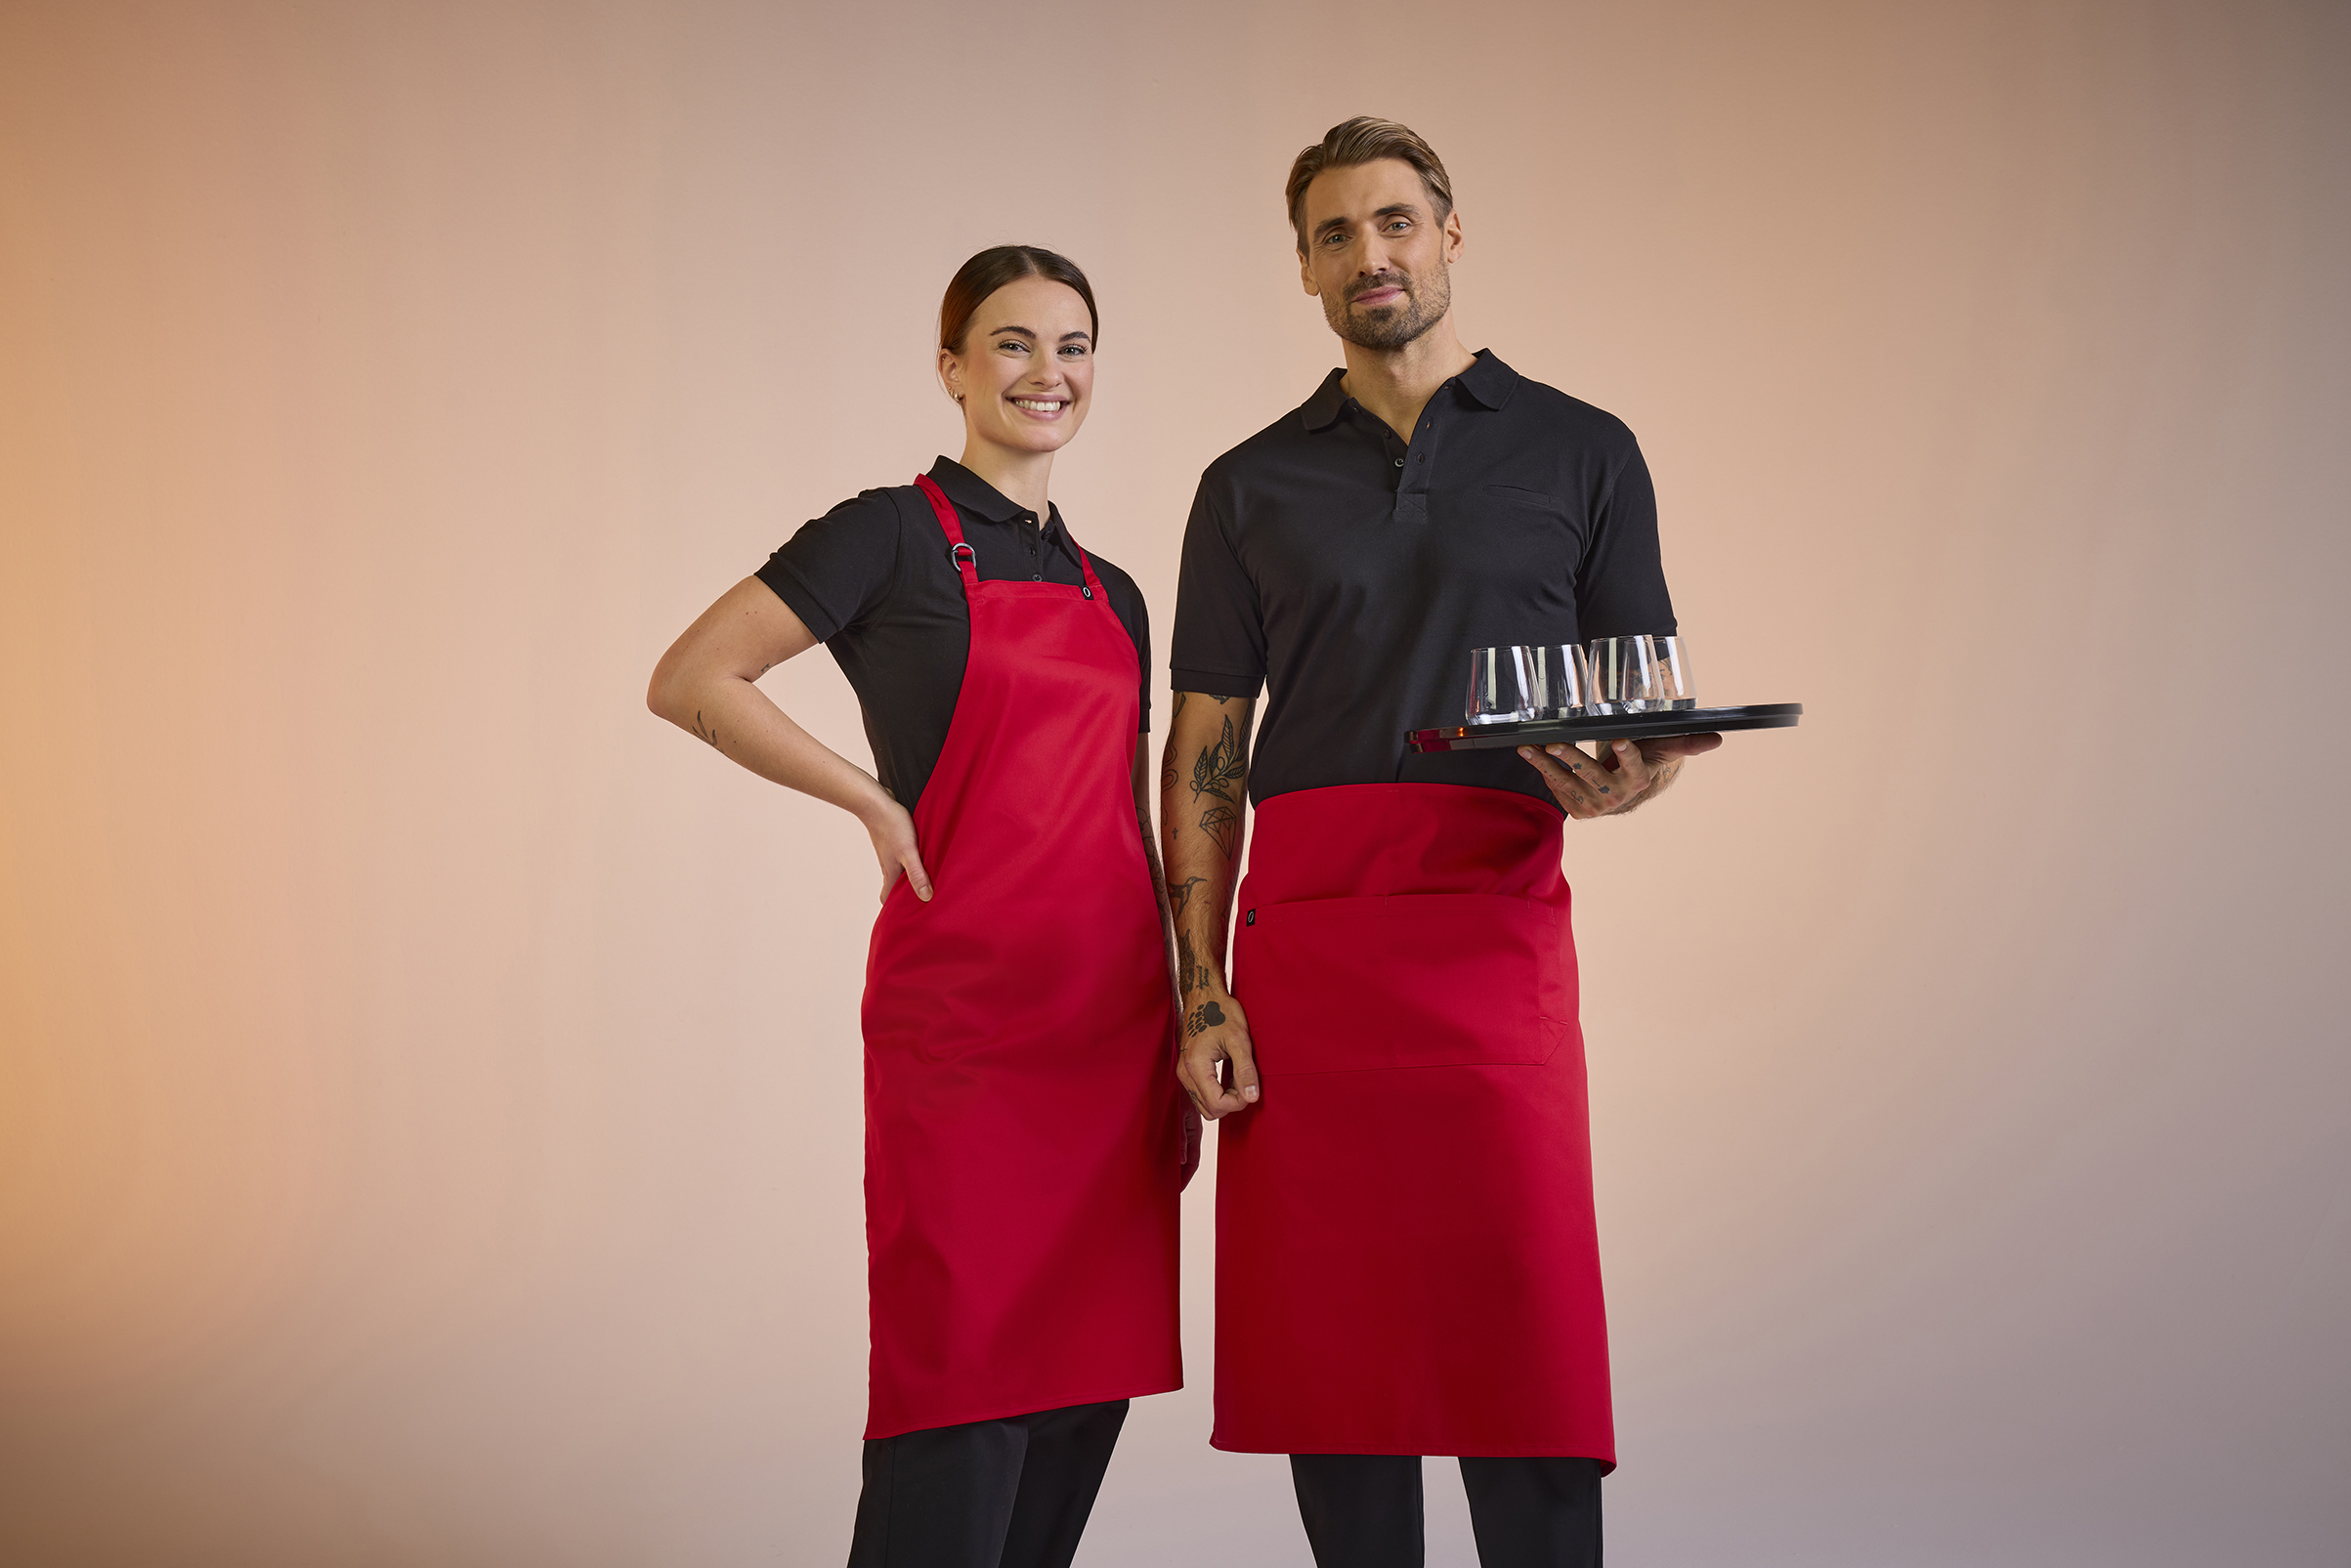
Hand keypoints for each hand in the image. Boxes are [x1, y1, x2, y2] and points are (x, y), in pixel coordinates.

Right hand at [862, 797, 932, 903]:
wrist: (876, 803)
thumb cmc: (892, 826)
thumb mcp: (908, 852)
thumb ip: (917, 874)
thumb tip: (926, 898)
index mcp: (890, 873)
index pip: (887, 898)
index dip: (894, 908)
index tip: (907, 914)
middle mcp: (888, 865)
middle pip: (894, 886)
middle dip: (906, 893)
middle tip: (925, 897)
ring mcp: (890, 853)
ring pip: (899, 870)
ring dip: (911, 875)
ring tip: (929, 877)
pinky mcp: (893, 841)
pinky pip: (902, 856)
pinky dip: (911, 860)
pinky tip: (924, 854)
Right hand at [1177, 984, 1260, 1119]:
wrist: (1203, 997)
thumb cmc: (1220, 1012)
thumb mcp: (1239, 1039)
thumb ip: (1245, 1070)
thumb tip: (1252, 1097)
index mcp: (1196, 1066)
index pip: (1217, 1105)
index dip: (1238, 1102)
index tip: (1250, 1086)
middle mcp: (1185, 1073)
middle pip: (1209, 1110)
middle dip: (1231, 1102)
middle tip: (1245, 1081)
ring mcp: (1183, 1073)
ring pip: (1204, 1105)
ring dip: (1224, 1099)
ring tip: (1237, 1077)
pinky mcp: (1186, 1071)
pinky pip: (1200, 1095)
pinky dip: (1216, 1093)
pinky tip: (1228, 1076)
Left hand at [1518, 732, 1720, 818]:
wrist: (1625, 789)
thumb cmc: (1644, 758)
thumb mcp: (1662, 747)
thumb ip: (1686, 742)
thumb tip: (1718, 737)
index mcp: (1639, 779)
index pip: (1634, 765)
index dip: (1626, 754)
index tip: (1619, 740)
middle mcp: (1617, 796)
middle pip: (1592, 775)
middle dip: (1572, 758)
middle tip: (1555, 743)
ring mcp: (1596, 806)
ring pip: (1567, 783)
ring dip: (1545, 765)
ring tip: (1528, 747)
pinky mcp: (1578, 811)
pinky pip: (1557, 789)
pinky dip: (1543, 771)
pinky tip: (1532, 755)